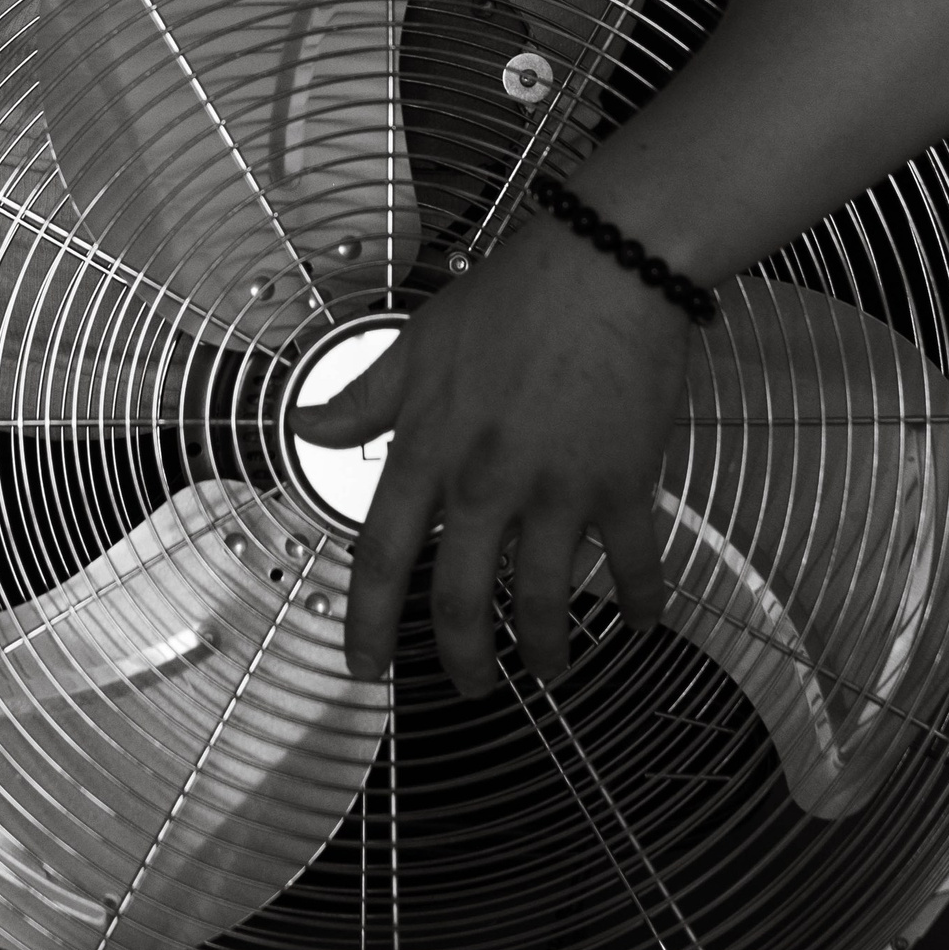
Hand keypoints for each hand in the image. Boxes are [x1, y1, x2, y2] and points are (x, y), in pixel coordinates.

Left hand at [290, 221, 692, 692]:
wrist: (605, 262)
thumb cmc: (512, 294)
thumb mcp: (418, 341)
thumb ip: (363, 399)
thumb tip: (303, 426)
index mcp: (429, 448)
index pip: (380, 554)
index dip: (368, 622)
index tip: (364, 666)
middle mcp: (485, 482)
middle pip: (459, 598)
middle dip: (462, 660)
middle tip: (472, 688)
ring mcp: (556, 489)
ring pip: (542, 600)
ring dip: (546, 649)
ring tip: (551, 672)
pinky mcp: (623, 483)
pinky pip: (634, 562)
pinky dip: (642, 602)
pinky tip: (645, 623)